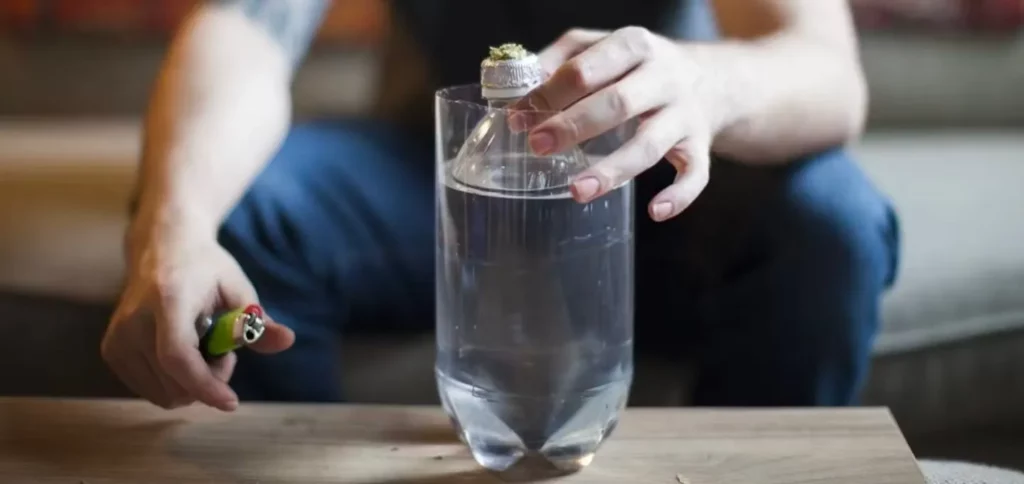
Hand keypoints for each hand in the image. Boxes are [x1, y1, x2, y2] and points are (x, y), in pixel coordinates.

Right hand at [102, 222, 293, 409]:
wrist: (161, 246)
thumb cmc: (206, 268)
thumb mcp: (239, 288)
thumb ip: (258, 321)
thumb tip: (287, 340)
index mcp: (167, 299)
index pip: (178, 356)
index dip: (205, 385)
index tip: (231, 402)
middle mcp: (134, 320)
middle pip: (175, 382)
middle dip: (210, 379)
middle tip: (223, 349)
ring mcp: (117, 337)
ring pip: (164, 394)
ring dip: (192, 383)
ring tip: (200, 346)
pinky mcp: (111, 351)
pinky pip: (151, 390)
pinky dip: (174, 383)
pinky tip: (181, 351)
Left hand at [517, 27, 720, 220]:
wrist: (712, 79)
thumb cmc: (640, 67)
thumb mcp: (603, 45)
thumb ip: (562, 59)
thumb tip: (521, 91)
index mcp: (635, 46)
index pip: (586, 68)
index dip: (549, 94)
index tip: (519, 118)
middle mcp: (665, 77)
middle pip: (618, 103)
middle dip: (574, 126)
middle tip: (538, 146)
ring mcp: (685, 114)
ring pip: (650, 145)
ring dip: (613, 170)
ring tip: (577, 191)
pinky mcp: (700, 146)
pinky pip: (695, 174)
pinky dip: (679, 195)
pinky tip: (655, 211)